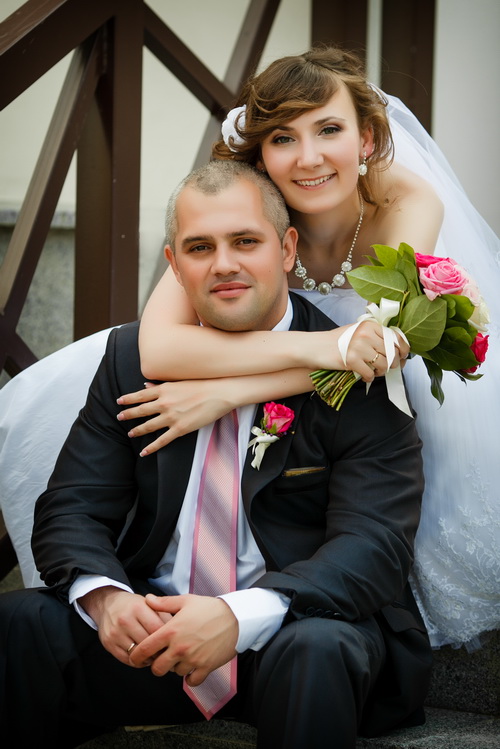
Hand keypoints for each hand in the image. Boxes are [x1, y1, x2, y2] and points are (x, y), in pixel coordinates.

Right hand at [79, 586, 171, 665]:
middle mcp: (125, 620)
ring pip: (137, 653)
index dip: (167, 638)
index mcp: (138, 607)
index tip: (173, 643)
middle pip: (147, 643)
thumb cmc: (134, 605)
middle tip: (167, 653)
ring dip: (149, 658)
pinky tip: (144, 658)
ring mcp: (115, 633)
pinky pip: (126, 659)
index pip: (157, 629)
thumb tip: (178, 632)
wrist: (108, 604)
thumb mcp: (149, 604)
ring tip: (156, 656)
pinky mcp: (108, 643)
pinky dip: (137, 662)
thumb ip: (163, 615)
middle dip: (159, 650)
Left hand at [117, 380, 232, 455]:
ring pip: (148, 426)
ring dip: (137, 430)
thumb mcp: (179, 382)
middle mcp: (164, 403)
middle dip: (128, 415)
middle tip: (120, 417)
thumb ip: (161, 386)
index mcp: (163, 390)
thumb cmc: (202, 384)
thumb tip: (146, 385)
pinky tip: (144, 452)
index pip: (140, 395)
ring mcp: (171, 417)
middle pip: (141, 410)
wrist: (219, 393)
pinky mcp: (180, 428)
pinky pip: (162, 440)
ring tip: (130, 433)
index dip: (128, 399)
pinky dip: (151, 447)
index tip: (119, 401)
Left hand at [129, 594, 237, 683]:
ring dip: (176, 668)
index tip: (135, 658)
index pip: (145, 649)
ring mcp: (193, 659)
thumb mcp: (185, 601)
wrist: (235, 618)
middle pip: (157, 668)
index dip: (136, 656)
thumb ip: (164, 603)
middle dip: (156, 666)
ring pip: (175, 673)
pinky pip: (191, 681)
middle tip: (160, 659)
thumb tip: (147, 599)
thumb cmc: (209, 608)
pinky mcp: (205, 667)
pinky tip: (192, 668)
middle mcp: (179, 648)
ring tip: (181, 658)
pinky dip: (190, 678)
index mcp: (171, 631)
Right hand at [328, 321, 408, 382]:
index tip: (404, 356)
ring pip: (383, 365)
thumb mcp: (358, 331)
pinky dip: (369, 378)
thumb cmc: (337, 341)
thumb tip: (398, 349)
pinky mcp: (351, 360)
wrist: (316, 347)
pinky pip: (370, 374)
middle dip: (392, 364)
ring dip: (381, 372)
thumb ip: (376, 336)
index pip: (395, 338)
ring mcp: (359, 347)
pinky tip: (364, 376)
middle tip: (386, 367)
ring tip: (374, 372)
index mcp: (370, 325)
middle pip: (392, 353)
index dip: (403, 349)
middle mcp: (366, 334)